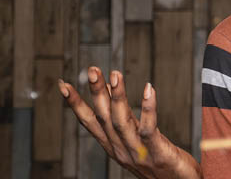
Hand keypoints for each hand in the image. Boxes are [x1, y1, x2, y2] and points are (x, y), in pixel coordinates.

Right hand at [60, 67, 200, 178]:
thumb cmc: (163, 163)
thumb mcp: (137, 142)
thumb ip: (124, 122)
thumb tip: (111, 95)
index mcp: (114, 148)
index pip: (90, 123)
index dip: (75, 104)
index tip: (64, 84)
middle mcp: (121, 151)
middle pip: (103, 118)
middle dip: (96, 93)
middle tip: (92, 70)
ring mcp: (138, 153)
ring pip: (121, 121)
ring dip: (117, 97)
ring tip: (116, 74)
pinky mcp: (158, 154)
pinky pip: (149, 129)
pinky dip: (148, 108)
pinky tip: (148, 89)